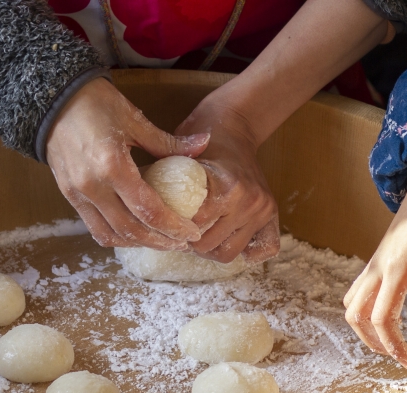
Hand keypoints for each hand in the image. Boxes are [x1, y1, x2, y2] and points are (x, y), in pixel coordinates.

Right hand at [46, 78, 209, 249]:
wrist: (53, 99)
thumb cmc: (96, 104)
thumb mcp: (135, 120)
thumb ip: (169, 142)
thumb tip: (204, 143)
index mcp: (112, 166)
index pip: (148, 210)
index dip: (173, 227)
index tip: (192, 233)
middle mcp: (93, 186)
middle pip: (131, 229)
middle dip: (160, 241)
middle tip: (182, 243)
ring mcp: (77, 194)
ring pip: (111, 235)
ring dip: (139, 243)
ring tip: (161, 241)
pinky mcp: (69, 196)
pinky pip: (95, 228)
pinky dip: (117, 236)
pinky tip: (135, 234)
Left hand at [175, 98, 279, 263]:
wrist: (236, 124)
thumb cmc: (202, 140)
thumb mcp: (179, 157)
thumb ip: (162, 183)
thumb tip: (134, 208)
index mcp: (227, 187)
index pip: (193, 226)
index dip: (172, 229)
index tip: (163, 224)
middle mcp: (249, 201)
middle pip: (208, 245)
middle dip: (188, 242)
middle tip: (177, 231)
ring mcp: (262, 210)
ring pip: (228, 253)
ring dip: (210, 248)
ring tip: (198, 234)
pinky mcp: (271, 214)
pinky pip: (264, 250)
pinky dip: (246, 251)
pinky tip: (226, 238)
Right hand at [343, 161, 406, 369]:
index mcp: (396, 268)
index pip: (381, 317)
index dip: (392, 345)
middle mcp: (377, 267)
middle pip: (355, 314)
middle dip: (372, 341)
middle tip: (399, 356)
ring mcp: (373, 262)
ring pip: (351, 303)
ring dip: (364, 327)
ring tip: (389, 341)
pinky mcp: (376, 259)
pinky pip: (357, 290)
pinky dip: (363, 310)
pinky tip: (384, 315)